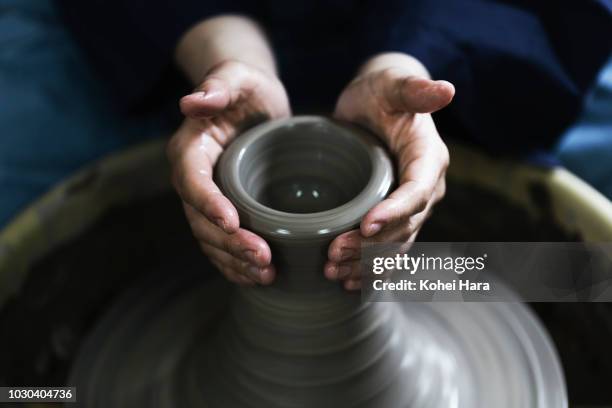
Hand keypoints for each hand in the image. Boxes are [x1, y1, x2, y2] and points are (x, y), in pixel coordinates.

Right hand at [167, 60, 289, 284]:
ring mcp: (207, 199)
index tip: (232, 222)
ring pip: (209, 239)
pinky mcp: (223, 210)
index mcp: (190, 148)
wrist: (255, 104)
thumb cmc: (248, 87)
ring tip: (265, 274)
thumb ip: (219, 84)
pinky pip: (221, 244)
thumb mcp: (238, 76)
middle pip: (200, 219)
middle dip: (229, 243)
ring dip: (233, 260)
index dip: (208, 203)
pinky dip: (235, 263)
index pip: (192, 181)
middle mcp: (193, 178)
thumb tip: (192, 102)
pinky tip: (257, 276)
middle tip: (263, 258)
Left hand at [325, 53, 454, 289]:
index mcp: (429, 160)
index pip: (416, 192)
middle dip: (371, 246)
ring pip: (396, 246)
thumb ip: (414, 90)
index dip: (395, 212)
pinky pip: (388, 251)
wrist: (377, 106)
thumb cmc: (382, 92)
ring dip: (367, 264)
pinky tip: (347, 283)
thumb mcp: (393, 85)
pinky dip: (370, 269)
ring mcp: (411, 208)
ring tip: (334, 272)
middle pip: (404, 227)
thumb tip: (446, 89)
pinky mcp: (394, 217)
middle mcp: (426, 189)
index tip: (365, 225)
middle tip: (334, 254)